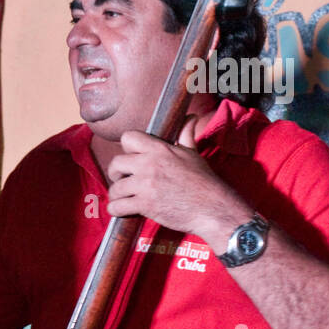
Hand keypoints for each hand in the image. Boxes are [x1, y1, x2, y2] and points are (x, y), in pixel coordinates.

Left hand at [105, 117, 249, 240]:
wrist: (213, 209)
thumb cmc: (204, 182)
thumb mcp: (193, 154)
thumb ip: (185, 135)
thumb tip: (191, 117)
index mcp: (160, 150)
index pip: (128, 137)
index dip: (126, 148)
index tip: (131, 159)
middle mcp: (149, 164)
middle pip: (115, 163)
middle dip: (116, 173)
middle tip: (124, 180)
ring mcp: (146, 185)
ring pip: (115, 188)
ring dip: (117, 195)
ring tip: (125, 198)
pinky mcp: (145, 204)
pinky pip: (116, 206)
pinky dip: (116, 210)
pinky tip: (123, 211)